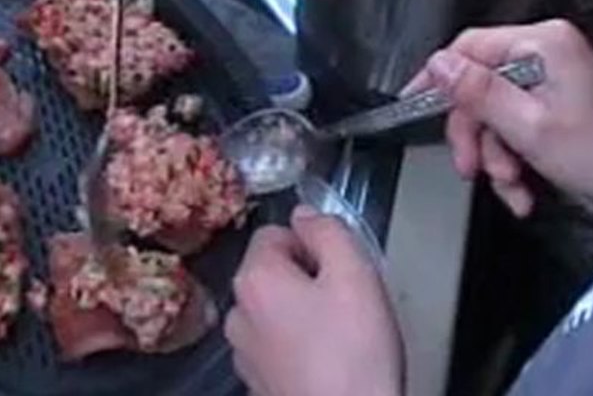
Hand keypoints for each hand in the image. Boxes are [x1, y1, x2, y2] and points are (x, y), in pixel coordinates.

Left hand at [225, 207, 402, 395]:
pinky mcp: (258, 385)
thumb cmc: (354, 351)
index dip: (312, 243)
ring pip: (275, 310)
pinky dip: (299, 346)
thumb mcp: (354, 272)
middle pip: (273, 271)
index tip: (339, 268)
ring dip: (303, 313)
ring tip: (341, 335)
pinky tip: (330, 361)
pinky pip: (278, 346)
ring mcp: (244, 354)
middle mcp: (238, 314)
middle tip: (346, 300)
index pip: (275, 232)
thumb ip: (327, 230)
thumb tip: (305, 214)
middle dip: (307, 277)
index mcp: (254, 279)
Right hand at [406, 20, 592, 217]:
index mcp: (542, 43)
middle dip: (474, 134)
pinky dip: (514, 160)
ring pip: (495, 113)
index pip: (469, 47)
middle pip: (479, 85)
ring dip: (495, 155)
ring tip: (511, 188)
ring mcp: (553, 79)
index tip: (412, 104)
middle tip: (472, 168)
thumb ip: (478, 92)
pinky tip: (523, 191)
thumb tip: (437, 63)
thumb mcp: (528, 126)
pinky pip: (516, 126)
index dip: (436, 78)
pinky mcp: (558, 104)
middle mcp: (547, 52)